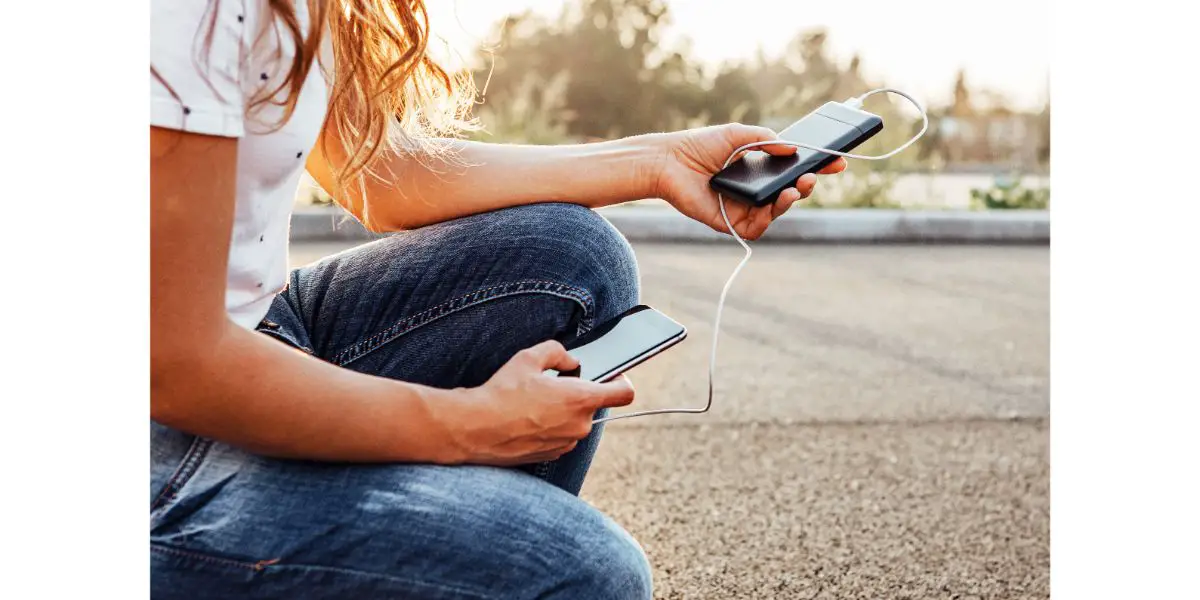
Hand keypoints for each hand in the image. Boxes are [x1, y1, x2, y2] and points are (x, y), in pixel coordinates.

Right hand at [446, 340, 633, 465]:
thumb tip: (572, 361)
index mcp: (581, 399)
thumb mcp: (529, 358)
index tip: (612, 376)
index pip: (624, 393)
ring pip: (574, 421)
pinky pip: (561, 435)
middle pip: (592, 405)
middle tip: (550, 385)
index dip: (621, 381)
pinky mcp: (552, 455)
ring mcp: (567, 443)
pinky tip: (526, 419)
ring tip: (532, 403)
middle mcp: (580, 425)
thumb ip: (558, 352)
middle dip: (576, 394)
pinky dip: (550, 427)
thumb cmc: (502, 393)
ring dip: (561, 412)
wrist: (475, 429)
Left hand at [652, 123, 847, 239]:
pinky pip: (757, 228)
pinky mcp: (731, 222)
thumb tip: (792, 148)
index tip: (837, 161)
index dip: (817, 167)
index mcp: (760, 168)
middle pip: (790, 192)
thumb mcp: (739, 134)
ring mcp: (744, 207)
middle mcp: (755, 189)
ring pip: (777, 212)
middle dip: (807, 184)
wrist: (670, 161)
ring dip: (791, 201)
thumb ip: (766, 139)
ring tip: (795, 188)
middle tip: (813, 175)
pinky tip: (773, 204)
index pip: (794, 170)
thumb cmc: (700, 145)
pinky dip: (768, 218)